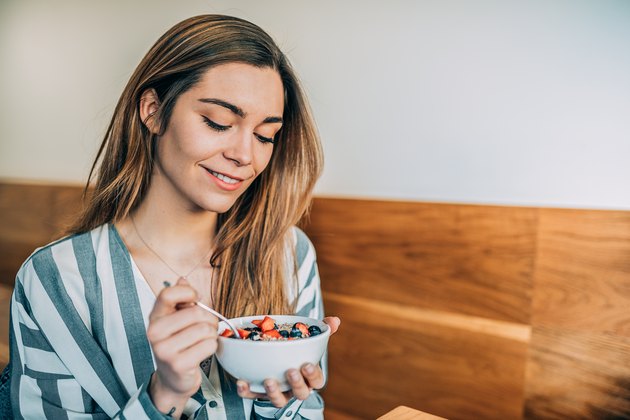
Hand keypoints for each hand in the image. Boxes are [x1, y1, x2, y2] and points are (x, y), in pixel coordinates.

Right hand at [147, 278, 217, 414]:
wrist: (172, 378)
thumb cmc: (178, 344)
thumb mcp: (175, 319)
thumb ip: (180, 299)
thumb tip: (183, 279)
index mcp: (155, 317)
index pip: (168, 294)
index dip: (188, 293)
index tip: (194, 299)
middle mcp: (155, 332)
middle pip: (196, 312)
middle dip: (208, 319)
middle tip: (205, 326)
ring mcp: (165, 350)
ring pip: (205, 329)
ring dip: (211, 334)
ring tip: (203, 339)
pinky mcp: (178, 364)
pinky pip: (209, 345)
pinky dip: (212, 347)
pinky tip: (202, 351)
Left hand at [236, 316, 340, 406]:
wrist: (274, 356)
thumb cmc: (295, 351)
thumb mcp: (308, 339)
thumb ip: (321, 330)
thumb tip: (334, 320)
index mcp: (309, 376)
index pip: (317, 380)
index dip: (313, 375)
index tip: (307, 364)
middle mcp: (295, 387)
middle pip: (301, 393)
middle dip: (296, 383)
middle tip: (290, 370)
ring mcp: (278, 392)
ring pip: (279, 400)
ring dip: (274, 392)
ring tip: (269, 380)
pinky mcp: (259, 392)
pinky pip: (253, 395)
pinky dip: (247, 391)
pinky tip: (242, 382)